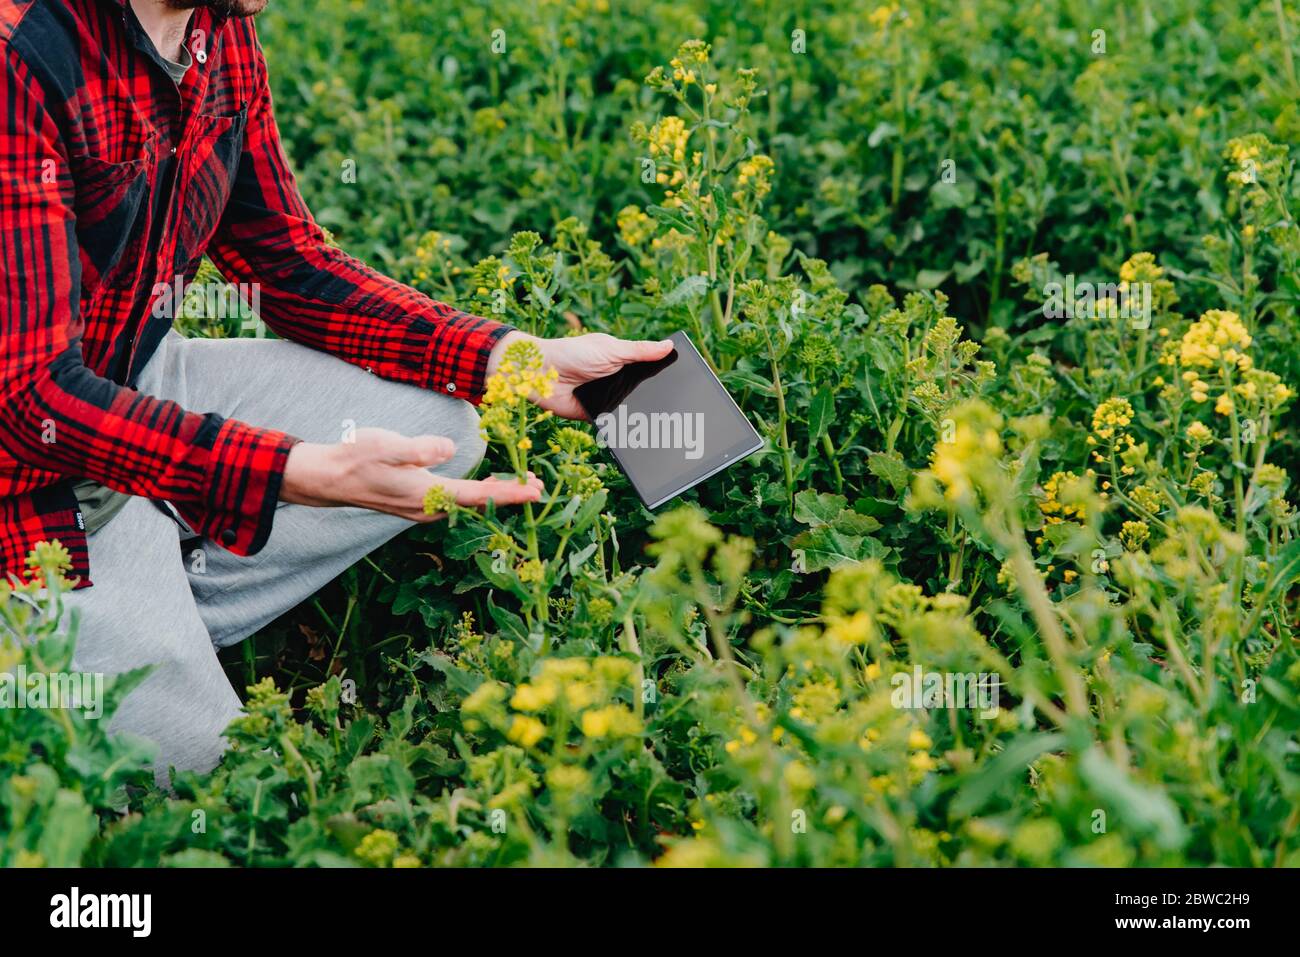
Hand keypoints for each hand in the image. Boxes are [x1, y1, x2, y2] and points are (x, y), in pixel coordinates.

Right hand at [281, 427, 542, 519]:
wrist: (329, 478)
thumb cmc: (356, 458)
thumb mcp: (387, 446)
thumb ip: (420, 448)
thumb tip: (449, 449)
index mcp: (428, 494)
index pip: (478, 495)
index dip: (509, 492)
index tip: (535, 490)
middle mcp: (429, 508)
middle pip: (479, 502)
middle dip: (510, 495)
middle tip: (540, 487)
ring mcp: (423, 508)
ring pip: (468, 502)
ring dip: (495, 494)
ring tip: (522, 485)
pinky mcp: (417, 502)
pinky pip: (457, 499)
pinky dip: (477, 493)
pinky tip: (488, 485)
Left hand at [487, 330, 673, 419]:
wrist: (540, 374)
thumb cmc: (573, 354)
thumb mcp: (612, 349)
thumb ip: (640, 351)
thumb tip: (669, 346)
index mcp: (623, 360)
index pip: (650, 369)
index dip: (666, 375)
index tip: (687, 382)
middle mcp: (617, 379)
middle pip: (644, 392)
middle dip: (657, 399)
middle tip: (681, 411)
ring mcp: (607, 398)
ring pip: (631, 409)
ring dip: (641, 415)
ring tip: (665, 426)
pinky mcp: (596, 416)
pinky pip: (614, 424)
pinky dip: (623, 428)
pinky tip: (640, 434)